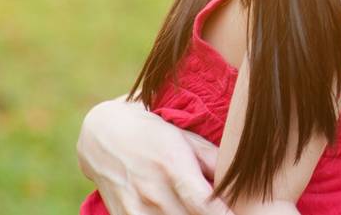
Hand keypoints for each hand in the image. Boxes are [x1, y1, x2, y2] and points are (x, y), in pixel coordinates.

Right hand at [77, 97, 232, 214]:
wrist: (103, 136)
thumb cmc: (153, 134)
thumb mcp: (185, 137)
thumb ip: (212, 160)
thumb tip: (237, 180)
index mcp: (173, 166)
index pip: (204, 204)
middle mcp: (154, 191)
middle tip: (223, 212)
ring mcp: (136, 209)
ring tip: (196, 210)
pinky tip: (175, 211)